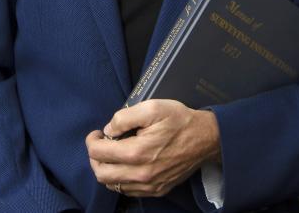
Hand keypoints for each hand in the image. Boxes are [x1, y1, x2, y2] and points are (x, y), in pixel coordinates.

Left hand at [85, 100, 220, 197]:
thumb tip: (108, 131)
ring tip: (113, 153)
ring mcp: (150, 185)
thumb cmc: (179, 120)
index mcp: (138, 152)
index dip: (92, 141)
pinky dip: (120, 179)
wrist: (206, 138)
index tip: (97, 133)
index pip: (98, 153)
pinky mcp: (157, 190)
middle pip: (101, 174)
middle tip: (101, 144)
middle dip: (95, 158)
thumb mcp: (151, 107)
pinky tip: (126, 164)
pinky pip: (128, 190)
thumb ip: (123, 118)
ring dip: (106, 169)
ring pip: (113, 185)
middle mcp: (141, 174)